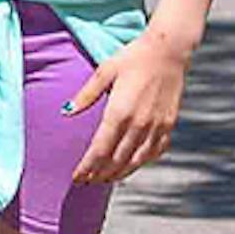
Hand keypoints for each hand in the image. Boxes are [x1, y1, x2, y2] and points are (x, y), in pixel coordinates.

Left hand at [69, 28, 192, 183]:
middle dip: (99, 174)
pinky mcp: (168, 126)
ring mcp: (156, 127)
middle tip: (86, 182)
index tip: (76, 177)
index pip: (100, 149)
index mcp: (120, 112)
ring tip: (104, 180)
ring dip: (119, 173)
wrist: (168, 52)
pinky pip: (154, 152)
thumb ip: (86, 95)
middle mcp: (139, 124)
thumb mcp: (104, 72)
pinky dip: (141, 163)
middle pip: (116, 160)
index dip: (87, 166)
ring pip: (136, 161)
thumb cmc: (132, 58)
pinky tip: (131, 166)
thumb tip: (66, 111)